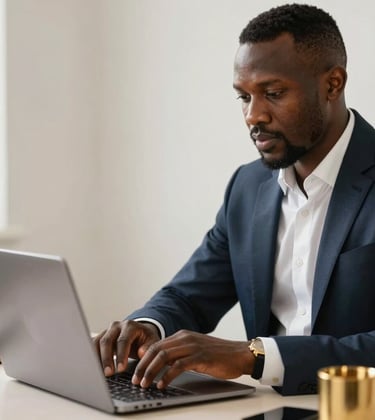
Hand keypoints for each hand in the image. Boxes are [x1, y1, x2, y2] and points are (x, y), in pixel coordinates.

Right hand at [93, 320, 160, 376]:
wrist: (139, 332)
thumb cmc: (145, 339)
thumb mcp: (152, 341)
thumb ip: (148, 347)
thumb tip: (141, 353)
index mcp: (130, 326)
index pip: (123, 340)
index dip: (121, 355)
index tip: (121, 369)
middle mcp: (116, 326)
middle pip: (107, 341)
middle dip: (106, 358)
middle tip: (108, 374)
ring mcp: (106, 331)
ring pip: (96, 343)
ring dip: (96, 358)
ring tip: (98, 373)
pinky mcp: (100, 337)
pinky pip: (92, 346)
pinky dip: (91, 356)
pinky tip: (92, 368)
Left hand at [131, 330, 253, 388]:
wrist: (240, 354)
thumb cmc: (218, 355)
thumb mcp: (195, 351)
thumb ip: (179, 354)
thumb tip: (161, 365)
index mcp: (182, 335)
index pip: (157, 345)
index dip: (144, 359)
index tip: (136, 371)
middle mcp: (185, 338)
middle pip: (157, 350)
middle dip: (143, 366)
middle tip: (136, 380)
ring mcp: (193, 346)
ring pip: (164, 356)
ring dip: (151, 371)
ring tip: (145, 384)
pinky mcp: (201, 357)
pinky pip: (179, 366)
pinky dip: (167, 376)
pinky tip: (162, 384)